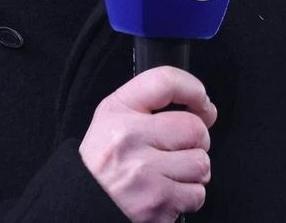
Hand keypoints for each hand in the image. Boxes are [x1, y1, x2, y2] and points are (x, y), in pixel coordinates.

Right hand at [79, 66, 216, 222]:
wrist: (83, 205)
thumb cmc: (102, 166)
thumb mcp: (112, 122)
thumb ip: (149, 107)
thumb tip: (201, 109)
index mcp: (117, 111)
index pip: (165, 81)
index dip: (194, 90)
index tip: (202, 102)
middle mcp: (128, 138)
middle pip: (194, 127)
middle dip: (197, 141)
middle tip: (180, 149)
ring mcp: (143, 171)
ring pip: (200, 162)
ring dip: (193, 171)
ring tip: (170, 174)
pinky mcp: (156, 200)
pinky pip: (197, 193)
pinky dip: (189, 196)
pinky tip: (168, 192)